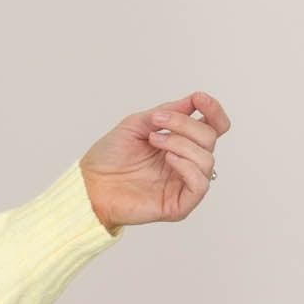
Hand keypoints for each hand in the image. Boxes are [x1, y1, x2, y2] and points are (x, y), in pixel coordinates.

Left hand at [79, 92, 229, 230]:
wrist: (89, 183)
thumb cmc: (109, 156)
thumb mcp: (138, 124)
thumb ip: (168, 112)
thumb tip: (194, 100)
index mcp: (181, 143)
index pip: (214, 127)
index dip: (213, 110)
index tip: (198, 98)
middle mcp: (186, 163)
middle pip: (210, 138)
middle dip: (185, 125)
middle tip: (157, 124)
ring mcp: (183, 184)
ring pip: (207, 159)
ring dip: (181, 144)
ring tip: (154, 140)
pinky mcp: (179, 205)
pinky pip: (200, 185)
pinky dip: (188, 167)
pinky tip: (168, 159)